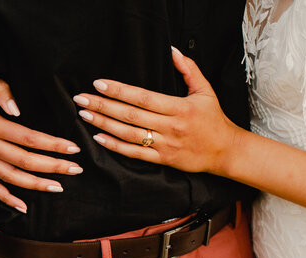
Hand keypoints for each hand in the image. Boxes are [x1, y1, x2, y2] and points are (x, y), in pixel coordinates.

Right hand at [0, 70, 82, 213]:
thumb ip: (3, 90)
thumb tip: (17, 109)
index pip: (28, 138)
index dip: (52, 144)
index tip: (73, 148)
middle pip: (24, 161)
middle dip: (52, 166)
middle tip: (76, 169)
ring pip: (11, 178)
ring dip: (36, 185)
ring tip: (58, 187)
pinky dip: (7, 199)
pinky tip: (24, 207)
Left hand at [72, 47, 242, 175]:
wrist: (225, 151)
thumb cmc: (213, 119)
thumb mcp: (204, 90)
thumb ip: (188, 69)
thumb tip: (172, 51)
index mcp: (179, 107)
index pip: (142, 97)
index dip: (119, 90)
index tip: (99, 84)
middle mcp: (170, 126)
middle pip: (130, 114)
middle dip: (103, 105)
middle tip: (81, 98)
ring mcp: (165, 144)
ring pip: (129, 134)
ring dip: (104, 124)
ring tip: (84, 114)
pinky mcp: (162, 159)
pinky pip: (134, 153)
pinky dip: (115, 146)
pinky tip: (98, 138)